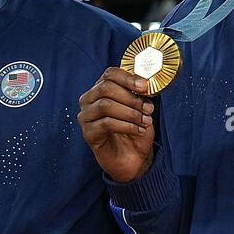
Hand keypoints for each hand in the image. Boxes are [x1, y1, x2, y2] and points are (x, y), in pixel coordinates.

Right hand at [78, 67, 155, 183]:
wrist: (134, 158)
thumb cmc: (135, 130)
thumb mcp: (141, 108)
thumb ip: (141, 94)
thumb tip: (146, 84)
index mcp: (101, 90)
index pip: (109, 74)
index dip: (127, 78)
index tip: (145, 87)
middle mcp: (89, 100)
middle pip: (106, 88)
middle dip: (130, 97)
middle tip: (147, 108)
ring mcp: (86, 117)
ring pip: (105, 105)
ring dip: (130, 113)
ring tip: (144, 121)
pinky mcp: (88, 133)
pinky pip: (106, 123)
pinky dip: (126, 125)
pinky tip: (138, 130)